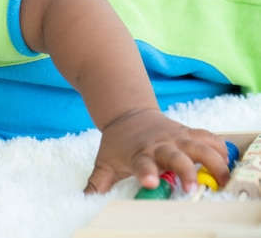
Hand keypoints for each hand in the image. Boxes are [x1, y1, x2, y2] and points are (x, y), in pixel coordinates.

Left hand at [84, 109, 228, 193]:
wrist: (128, 113)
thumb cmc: (118, 143)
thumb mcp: (105, 162)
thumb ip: (98, 182)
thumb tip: (85, 198)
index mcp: (138, 153)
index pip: (142, 164)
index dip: (146, 172)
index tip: (150, 182)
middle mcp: (160, 145)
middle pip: (176, 156)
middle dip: (186, 170)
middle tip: (192, 187)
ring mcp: (176, 137)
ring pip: (199, 145)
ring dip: (212, 160)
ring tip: (222, 179)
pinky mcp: (188, 132)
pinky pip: (208, 137)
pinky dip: (220, 147)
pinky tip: (226, 160)